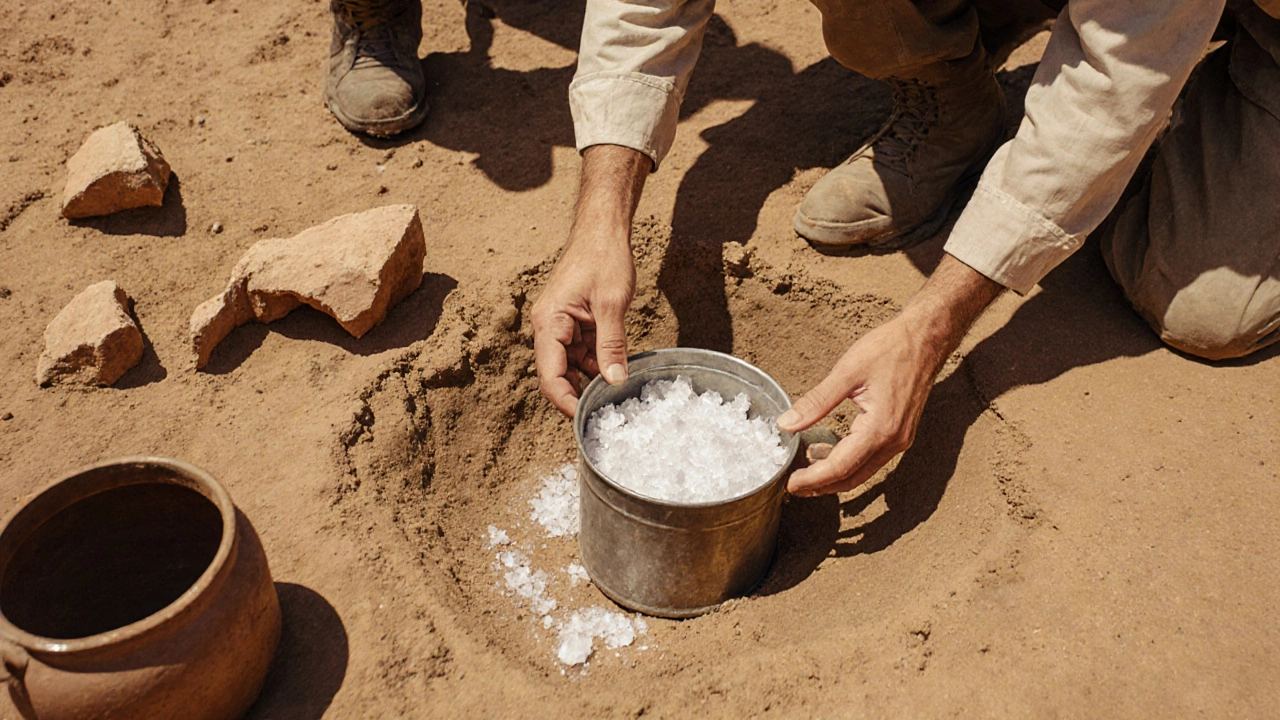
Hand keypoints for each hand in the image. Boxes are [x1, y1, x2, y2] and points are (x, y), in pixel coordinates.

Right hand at [531, 234, 635, 415]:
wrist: (603, 230)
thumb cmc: (603, 257)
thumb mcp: (611, 304)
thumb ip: (612, 346)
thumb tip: (614, 382)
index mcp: (549, 323)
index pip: (550, 376)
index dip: (565, 402)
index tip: (585, 420)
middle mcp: (550, 328)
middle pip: (558, 375)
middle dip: (579, 395)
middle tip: (605, 416)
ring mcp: (563, 327)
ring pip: (574, 366)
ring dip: (593, 380)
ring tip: (616, 398)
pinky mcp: (577, 324)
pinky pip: (585, 353)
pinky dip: (600, 364)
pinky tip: (618, 374)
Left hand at [778, 253, 1003, 495]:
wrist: (926, 339)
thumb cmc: (890, 349)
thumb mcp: (847, 373)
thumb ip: (816, 402)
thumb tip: (786, 424)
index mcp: (880, 428)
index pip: (840, 466)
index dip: (813, 479)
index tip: (790, 484)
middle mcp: (893, 441)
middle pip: (852, 477)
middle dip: (821, 485)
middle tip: (793, 485)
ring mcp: (899, 440)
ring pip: (862, 472)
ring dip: (834, 477)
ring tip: (805, 472)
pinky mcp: (900, 433)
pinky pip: (871, 460)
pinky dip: (848, 464)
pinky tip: (827, 453)